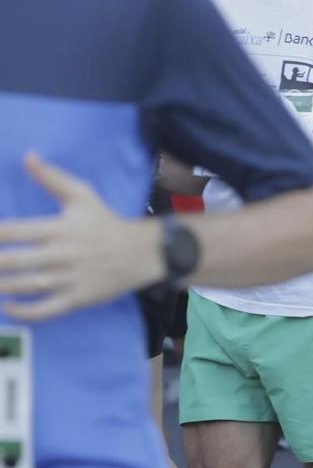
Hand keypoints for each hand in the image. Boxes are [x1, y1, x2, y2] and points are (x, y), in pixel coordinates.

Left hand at [0, 154, 165, 321]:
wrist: (143, 253)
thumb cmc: (105, 223)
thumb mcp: (83, 196)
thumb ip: (52, 178)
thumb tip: (27, 156)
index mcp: (60, 228)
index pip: (14, 231)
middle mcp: (63, 254)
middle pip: (14, 261)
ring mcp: (70, 279)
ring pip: (25, 286)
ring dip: (0, 286)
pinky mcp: (78, 299)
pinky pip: (45, 310)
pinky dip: (23, 311)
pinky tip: (7, 306)